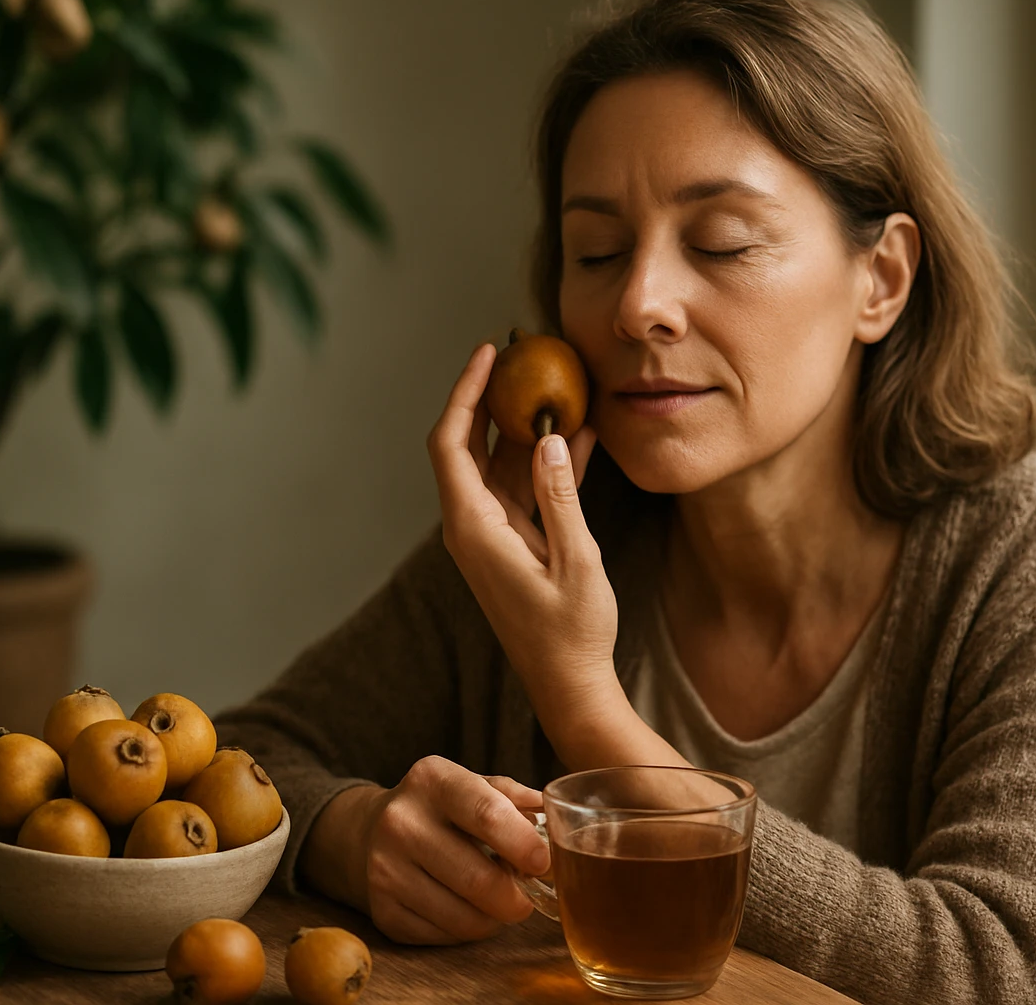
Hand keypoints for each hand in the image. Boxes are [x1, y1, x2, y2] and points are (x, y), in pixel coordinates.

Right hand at [303, 757, 547, 944]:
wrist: (369, 832)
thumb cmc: (442, 809)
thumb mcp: (474, 785)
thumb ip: (516, 799)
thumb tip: (555, 820)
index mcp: (432, 780)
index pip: (488, 815)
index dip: (524, 845)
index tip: (544, 863)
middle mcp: (401, 822)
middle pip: (478, 878)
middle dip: (516, 898)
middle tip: (528, 898)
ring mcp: (385, 869)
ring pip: (463, 916)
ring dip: (495, 918)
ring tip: (499, 903)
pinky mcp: (383, 911)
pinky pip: (444, 935)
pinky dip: (468, 929)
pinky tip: (468, 909)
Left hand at [427, 343, 620, 722]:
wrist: (570, 683)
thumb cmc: (572, 633)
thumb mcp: (576, 562)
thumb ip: (563, 498)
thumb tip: (554, 438)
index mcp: (474, 529)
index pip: (452, 444)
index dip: (466, 392)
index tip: (489, 352)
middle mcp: (474, 526)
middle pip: (471, 445)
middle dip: (494, 397)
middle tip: (525, 354)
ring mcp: (493, 533)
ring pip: (502, 463)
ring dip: (528, 426)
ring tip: (561, 381)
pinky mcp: (515, 541)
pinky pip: (526, 487)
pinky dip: (548, 460)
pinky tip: (583, 431)